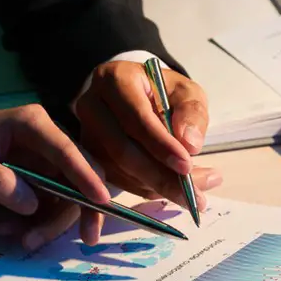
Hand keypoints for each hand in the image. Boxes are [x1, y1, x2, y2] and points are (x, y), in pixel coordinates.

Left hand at [0, 100, 108, 247]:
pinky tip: (12, 231)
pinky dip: (40, 225)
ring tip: (22, 240)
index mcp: (33, 125)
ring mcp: (49, 163)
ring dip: (53, 224)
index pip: (66, 150)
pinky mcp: (45, 182)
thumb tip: (31, 204)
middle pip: (82, 175)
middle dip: (84, 209)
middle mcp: (50, 141)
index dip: (86, 176)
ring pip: (71, 197)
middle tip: (86, 240)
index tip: (101, 201)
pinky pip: (54, 208)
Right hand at [75, 60, 222, 206]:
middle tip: (194, 196)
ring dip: (156, 188)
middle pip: (122, 150)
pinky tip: (158, 199)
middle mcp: (92, 107)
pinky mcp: (87, 158)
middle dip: (160, 177)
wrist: (139, 95)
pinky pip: (114, 182)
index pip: (135, 117)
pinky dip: (142, 193)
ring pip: (118, 172)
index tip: (187, 165)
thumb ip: (192, 113)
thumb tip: (190, 145)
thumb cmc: (164, 92)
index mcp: (114, 80)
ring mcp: (85, 134)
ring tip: (193, 196)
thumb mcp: (186, 92)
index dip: (161, 144)